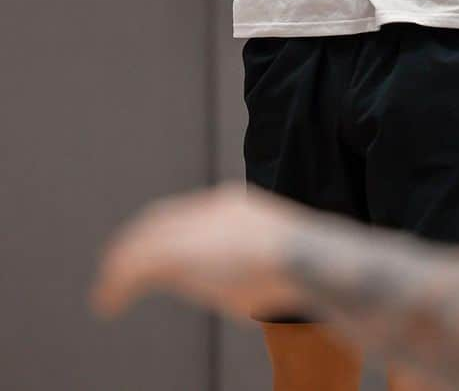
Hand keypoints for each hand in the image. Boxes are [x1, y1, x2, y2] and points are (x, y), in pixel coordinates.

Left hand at [92, 183, 305, 320]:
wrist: (303, 258)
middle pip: (160, 221)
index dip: (164, 232)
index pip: (186, 214)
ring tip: (106, 293)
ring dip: (120, 269)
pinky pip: (133, 268)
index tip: (152, 251)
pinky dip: (116, 286)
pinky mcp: (174, 252)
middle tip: (116, 267)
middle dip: (137, 244)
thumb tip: (256, 289)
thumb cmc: (300, 270)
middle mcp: (207, 209)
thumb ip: (256, 264)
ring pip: (142, 243)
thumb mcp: (273, 262)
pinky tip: (108, 303)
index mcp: (232, 205)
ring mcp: (192, 228)